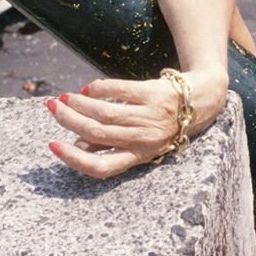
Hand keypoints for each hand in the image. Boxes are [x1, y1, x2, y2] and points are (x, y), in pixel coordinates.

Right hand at [47, 68, 228, 178]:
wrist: (202, 100)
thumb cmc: (165, 125)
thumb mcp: (145, 144)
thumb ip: (114, 145)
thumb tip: (78, 144)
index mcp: (140, 157)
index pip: (103, 167)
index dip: (75, 159)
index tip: (54, 145)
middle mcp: (144, 139)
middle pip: (97, 134)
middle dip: (70, 121)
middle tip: (53, 110)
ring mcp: (149, 116)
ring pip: (105, 112)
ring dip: (80, 104)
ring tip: (65, 98)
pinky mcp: (153, 93)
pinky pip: (119, 90)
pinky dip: (99, 88)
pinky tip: (88, 88)